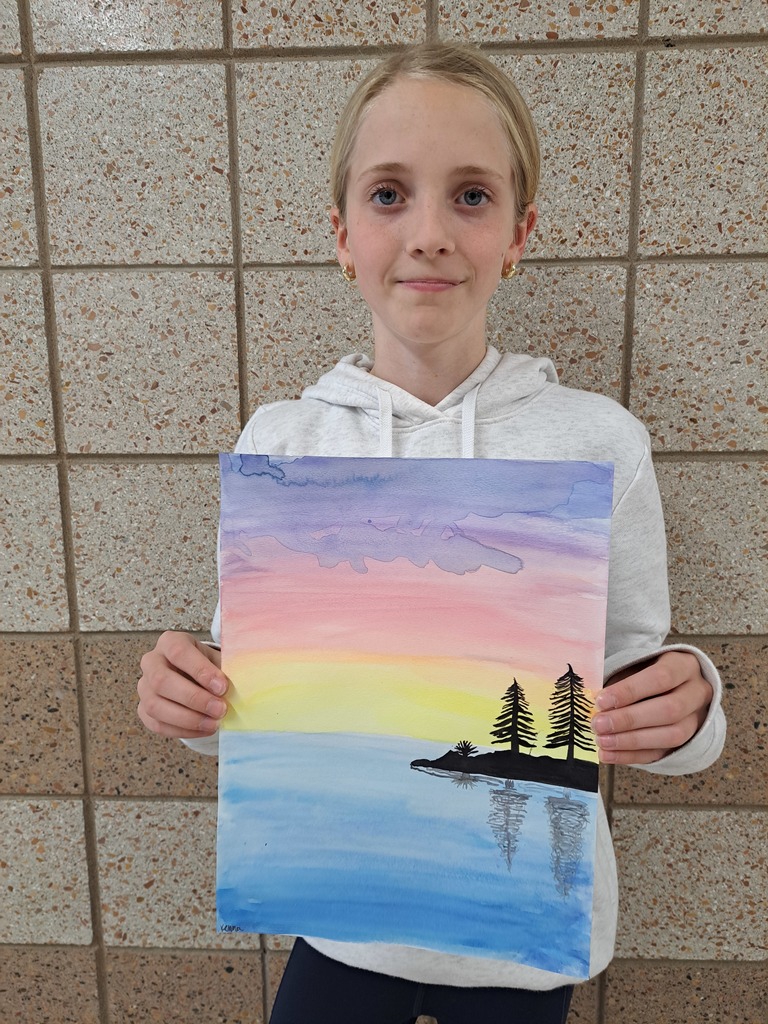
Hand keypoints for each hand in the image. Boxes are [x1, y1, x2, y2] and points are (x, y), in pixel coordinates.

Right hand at [137, 631, 229, 738]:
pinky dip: (183, 730)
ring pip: (155, 705)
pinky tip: (204, 729)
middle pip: (162, 680)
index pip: (178, 652)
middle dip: (194, 698)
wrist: (195, 677)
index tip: (222, 687)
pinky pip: (157, 724)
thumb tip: (240, 688)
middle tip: (220, 709)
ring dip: (188, 718)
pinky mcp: (143, 710)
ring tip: (214, 723)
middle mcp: (151, 662)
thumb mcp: (217, 659)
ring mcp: (144, 687)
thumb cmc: (208, 665)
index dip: (200, 671)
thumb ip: (225, 669)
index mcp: (169, 642)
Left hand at [592, 651, 711, 764]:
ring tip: (603, 741)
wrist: (673, 686)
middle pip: (670, 709)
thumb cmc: (646, 673)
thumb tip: (595, 701)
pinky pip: (663, 753)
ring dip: (632, 741)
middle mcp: (698, 692)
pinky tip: (610, 755)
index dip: (630, 690)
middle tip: (599, 724)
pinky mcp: (689, 741)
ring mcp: (698, 719)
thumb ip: (619, 681)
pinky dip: (633, 756)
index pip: (661, 677)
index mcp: (684, 665)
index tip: (601, 701)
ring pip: (673, 736)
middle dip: (629, 720)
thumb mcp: (635, 666)